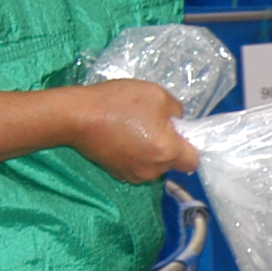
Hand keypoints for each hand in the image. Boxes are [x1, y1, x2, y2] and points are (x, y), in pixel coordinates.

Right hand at [70, 78, 200, 182]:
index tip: (181, 131)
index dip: (191, 145)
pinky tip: (122, 136)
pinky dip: (134, 154)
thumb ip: (177, 110)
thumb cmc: (119, 103)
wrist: (78, 116)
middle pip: (172, 163)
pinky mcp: (117, 173)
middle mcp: (153, 170)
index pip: (193, 161)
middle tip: (154, 124)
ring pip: (154, 165)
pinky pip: (136, 166)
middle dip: (169, 146)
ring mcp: (133, 175)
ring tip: (135, 128)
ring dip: (151, 151)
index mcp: (167, 153)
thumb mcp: (157, 95)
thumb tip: (178, 121)